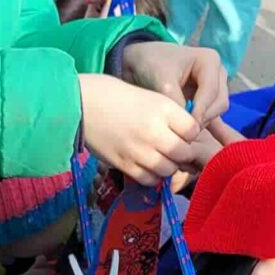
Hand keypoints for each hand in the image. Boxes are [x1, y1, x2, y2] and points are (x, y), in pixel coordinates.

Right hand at [80, 73, 200, 183]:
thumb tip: (186, 138)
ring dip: (168, 166)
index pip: (193, 131)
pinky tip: (146, 166)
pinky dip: (152, 176)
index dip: (189, 134)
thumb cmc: (114, 95)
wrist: (80, 103)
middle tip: (172, 149)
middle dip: (182, 153)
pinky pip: (150, 179)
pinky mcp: (125, 164)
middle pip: (184, 153)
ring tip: (159, 157)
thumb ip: (170, 116)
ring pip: (169, 169)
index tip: (181, 133)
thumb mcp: (149, 97)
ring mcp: (140, 150)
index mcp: (163, 108)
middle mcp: (155, 131)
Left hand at [122, 40, 229, 133]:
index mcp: (210, 60)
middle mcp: (218, 73)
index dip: (201, 110)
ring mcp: (217, 86)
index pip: (211, 91)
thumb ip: (176, 101)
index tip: (188, 126)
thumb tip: (189, 125)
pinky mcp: (210, 99)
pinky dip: (207, 126)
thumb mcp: (162, 80)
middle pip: (220, 102)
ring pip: (217, 111)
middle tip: (184, 131)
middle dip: (203, 118)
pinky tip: (198, 136)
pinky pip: (214, 116)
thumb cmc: (153, 64)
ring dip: (203, 122)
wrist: (144, 62)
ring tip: (182, 129)